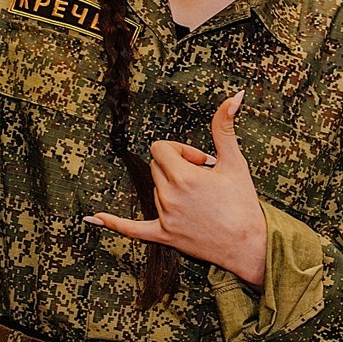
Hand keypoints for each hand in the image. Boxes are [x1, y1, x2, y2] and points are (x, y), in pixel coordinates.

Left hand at [88, 93, 269, 287]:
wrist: (249, 246)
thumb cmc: (244, 204)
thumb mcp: (235, 162)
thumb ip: (225, 126)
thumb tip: (234, 95)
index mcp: (183, 176)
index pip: (161, 148)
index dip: (181, 150)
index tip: (201, 162)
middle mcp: (168, 196)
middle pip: (156, 166)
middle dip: (177, 167)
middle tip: (205, 181)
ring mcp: (164, 217)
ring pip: (155, 190)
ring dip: (172, 189)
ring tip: (202, 201)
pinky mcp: (163, 235)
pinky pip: (132, 229)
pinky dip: (113, 223)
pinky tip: (93, 219)